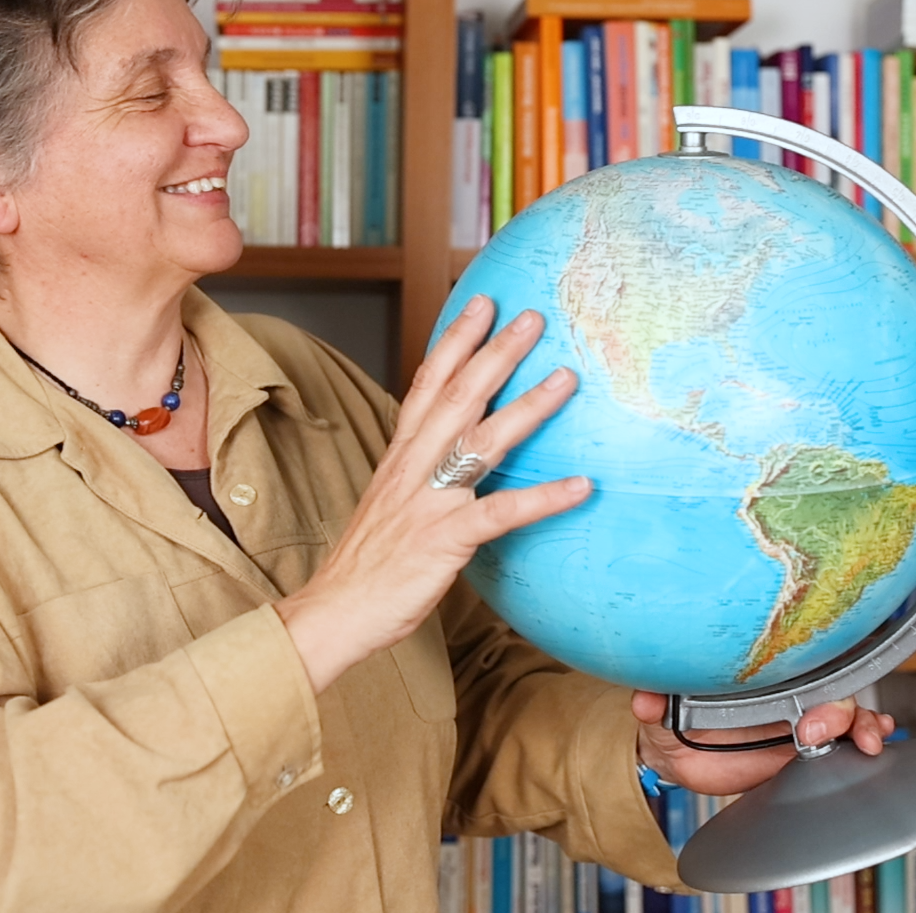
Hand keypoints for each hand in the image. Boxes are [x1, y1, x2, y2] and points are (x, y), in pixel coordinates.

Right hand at [275, 296, 588, 693]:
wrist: (334, 610)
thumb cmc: (368, 564)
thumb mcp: (391, 503)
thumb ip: (421, 474)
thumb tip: (454, 458)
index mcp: (400, 456)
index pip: (427, 383)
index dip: (456, 341)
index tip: (482, 304)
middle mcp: (413, 467)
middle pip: (459, 396)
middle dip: (497, 352)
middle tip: (532, 317)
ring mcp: (429, 501)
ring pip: (483, 440)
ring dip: (527, 406)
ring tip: (566, 379)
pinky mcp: (444, 540)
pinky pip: (501, 513)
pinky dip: (543, 498)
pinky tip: (581, 485)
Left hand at [631, 691, 895, 796]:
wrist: (676, 754)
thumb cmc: (672, 717)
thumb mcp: (660, 709)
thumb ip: (656, 701)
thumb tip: (644, 700)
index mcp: (752, 679)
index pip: (793, 666)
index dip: (810, 680)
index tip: (809, 714)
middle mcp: (780, 695)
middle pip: (828, 689)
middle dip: (842, 710)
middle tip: (824, 735)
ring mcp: (798, 721)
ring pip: (846, 713)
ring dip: (863, 724)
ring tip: (867, 742)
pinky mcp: (804, 751)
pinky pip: (844, 739)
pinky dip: (866, 735)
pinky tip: (874, 743)